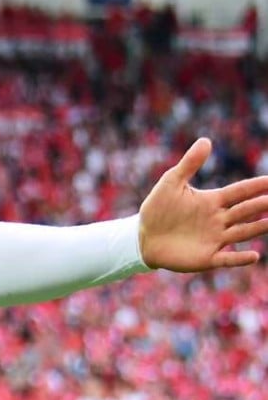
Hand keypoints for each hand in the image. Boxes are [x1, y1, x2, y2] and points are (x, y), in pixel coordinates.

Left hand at [138, 138, 267, 270]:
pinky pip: (227, 258)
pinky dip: (240, 258)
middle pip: (246, 211)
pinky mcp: (207, 258)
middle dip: (263, 205)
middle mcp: (219, 219)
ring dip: (259, 227)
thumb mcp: (171, 183)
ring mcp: (215, 239)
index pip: (240, 192)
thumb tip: (206, 140)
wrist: (143, 236)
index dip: (257, 186)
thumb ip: (189, 164)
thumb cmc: (158, 208)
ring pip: (243, 232)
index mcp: (213, 201)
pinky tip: (254, 256)